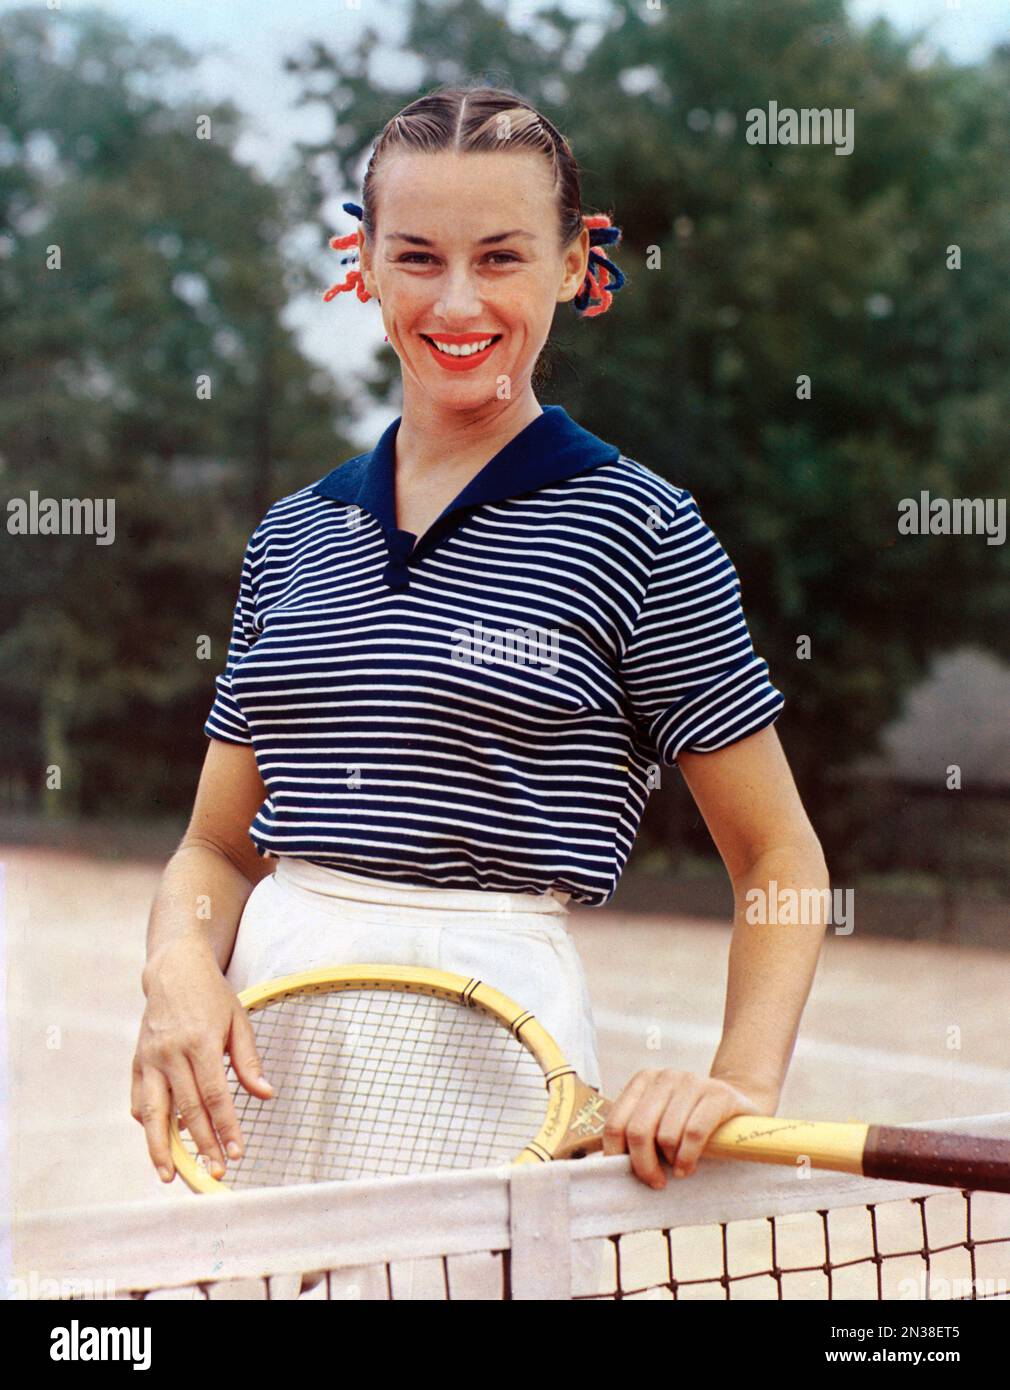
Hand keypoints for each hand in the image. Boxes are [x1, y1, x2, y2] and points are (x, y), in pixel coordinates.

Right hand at [130, 935, 272, 1182]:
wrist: (174, 971)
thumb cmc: (211, 996)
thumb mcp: (238, 1020)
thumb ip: (248, 1060)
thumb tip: (266, 1094)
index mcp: (201, 1042)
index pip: (215, 1095)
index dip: (226, 1127)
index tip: (237, 1152)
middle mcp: (171, 1053)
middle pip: (187, 1110)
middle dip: (203, 1145)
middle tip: (215, 1171)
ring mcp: (150, 1058)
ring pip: (154, 1112)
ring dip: (161, 1147)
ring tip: (170, 1176)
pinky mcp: (138, 1061)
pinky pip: (140, 1099)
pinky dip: (148, 1123)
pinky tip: (158, 1141)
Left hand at [602, 1069, 771, 1188]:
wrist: (739, 1107)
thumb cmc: (691, 1121)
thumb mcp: (661, 1120)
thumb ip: (638, 1135)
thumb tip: (608, 1166)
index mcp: (643, 1081)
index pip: (615, 1123)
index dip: (617, 1155)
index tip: (627, 1175)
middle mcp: (665, 1077)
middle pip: (638, 1131)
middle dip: (643, 1165)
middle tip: (655, 1182)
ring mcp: (693, 1082)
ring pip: (666, 1135)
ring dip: (670, 1162)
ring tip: (678, 1170)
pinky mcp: (719, 1094)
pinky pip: (694, 1133)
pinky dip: (688, 1157)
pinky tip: (688, 1167)